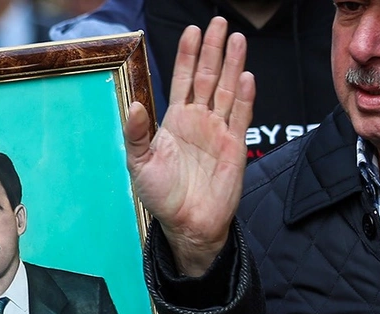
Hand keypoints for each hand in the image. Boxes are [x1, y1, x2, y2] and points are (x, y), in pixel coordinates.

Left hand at [124, 17, 255, 275]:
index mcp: (175, 121)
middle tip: (217, 23)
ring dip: (231, 65)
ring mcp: (219, 131)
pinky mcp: (235, 146)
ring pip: (226, 90)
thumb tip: (133, 105)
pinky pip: (240, 115)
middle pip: (207, 77)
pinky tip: (245, 76)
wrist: (187, 224)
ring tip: (235, 39)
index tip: (191, 31)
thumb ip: (136, 133)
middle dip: (212, 50)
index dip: (186, 56)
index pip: (182, 80)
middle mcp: (198, 120)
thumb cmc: (161, 195)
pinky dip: (244, 97)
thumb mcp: (139, 163)